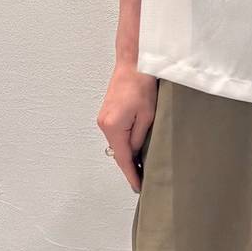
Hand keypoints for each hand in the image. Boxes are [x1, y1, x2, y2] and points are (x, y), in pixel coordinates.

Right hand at [96, 63, 157, 192]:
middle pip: (118, 152)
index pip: (123, 159)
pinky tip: (135, 147)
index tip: (138, 187)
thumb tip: (134, 152)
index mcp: (113, 127)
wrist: (134, 63)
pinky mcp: (107, 113)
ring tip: (142, 166)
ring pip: (117, 143)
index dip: (131, 175)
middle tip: (143, 180)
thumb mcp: (147, 116)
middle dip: (130, 166)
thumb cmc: (143, 85)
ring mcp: (104, 118)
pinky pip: (116, 133)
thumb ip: (140, 138)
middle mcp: (104, 124)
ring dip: (128, 153)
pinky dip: (125, 141)